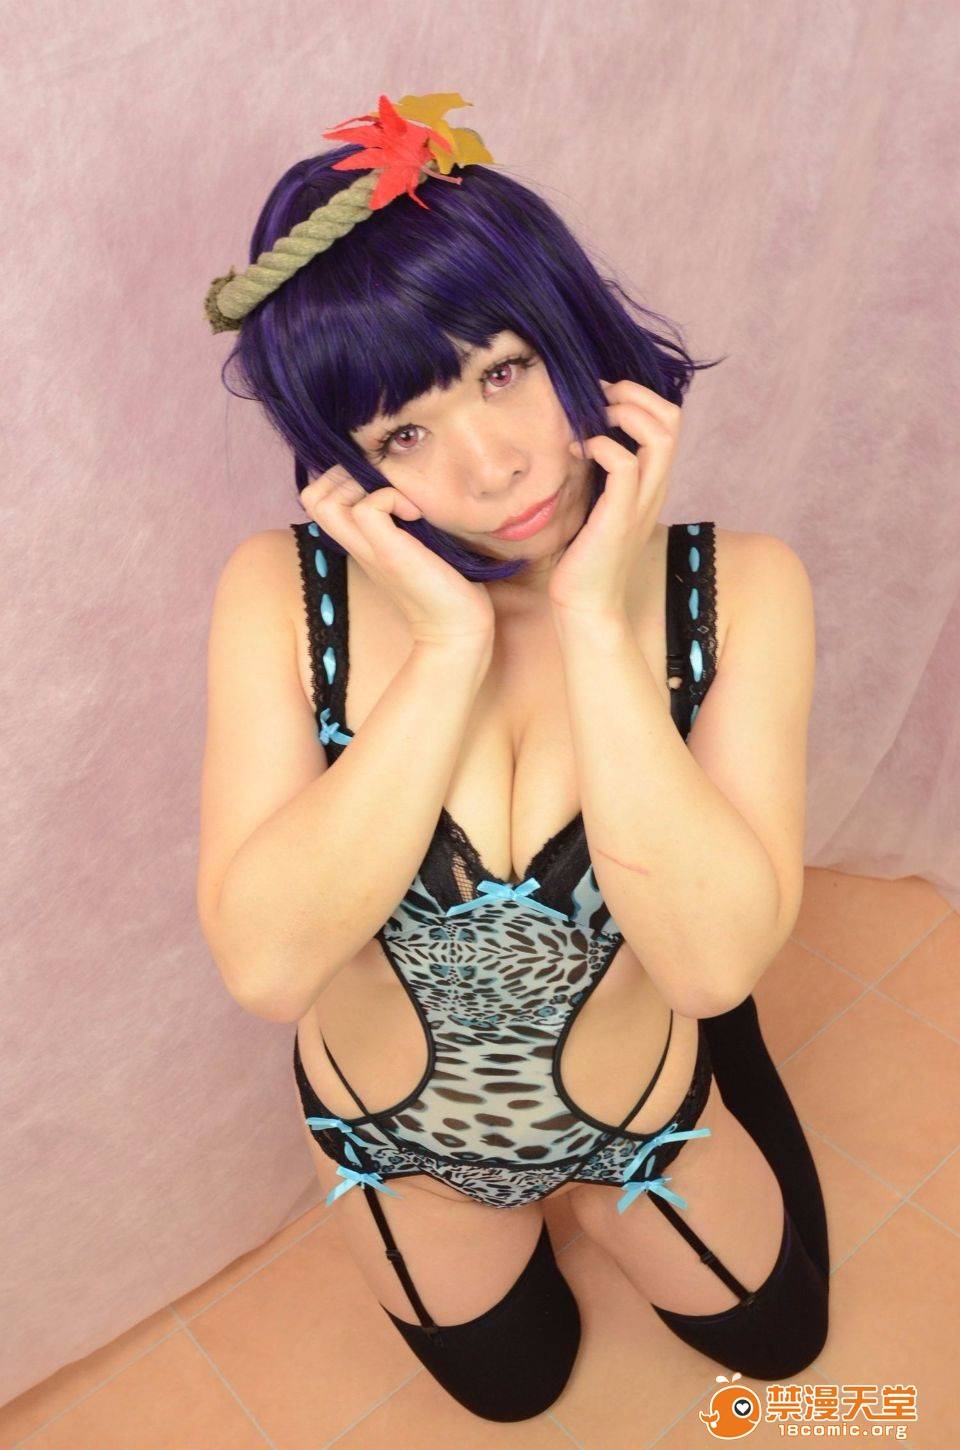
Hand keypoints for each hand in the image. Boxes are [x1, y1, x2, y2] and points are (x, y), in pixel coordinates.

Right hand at [300, 465, 494, 649]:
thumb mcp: (415, 542)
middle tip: (385, 489)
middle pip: (311, 495)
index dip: (340, 479)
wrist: (459, 627)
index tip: (380, 486)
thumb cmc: (446, 583)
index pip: (317, 497)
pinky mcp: (389, 555)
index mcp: (359, 541)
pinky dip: (390, 497)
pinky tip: (415, 514)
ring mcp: (369, 550)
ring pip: (322, 500)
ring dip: (360, 484)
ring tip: (398, 500)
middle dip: (345, 475)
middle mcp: (356, 544)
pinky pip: (365, 508)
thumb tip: (403, 485)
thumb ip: (400, 519)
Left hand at [548, 378, 680, 618]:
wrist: (586, 602)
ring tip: (592, 422)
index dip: (639, 396)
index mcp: (652, 482)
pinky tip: (580, 451)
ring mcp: (642, 502)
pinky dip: (603, 446)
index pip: (669, 420)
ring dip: (624, 413)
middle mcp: (655, 487)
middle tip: (599, 397)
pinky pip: (626, 465)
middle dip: (635, 393)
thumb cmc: (584, 553)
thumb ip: (600, 470)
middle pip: (672, 418)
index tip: (602, 397)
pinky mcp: (620, 517)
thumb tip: (580, 433)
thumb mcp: (597, 501)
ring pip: (660, 436)